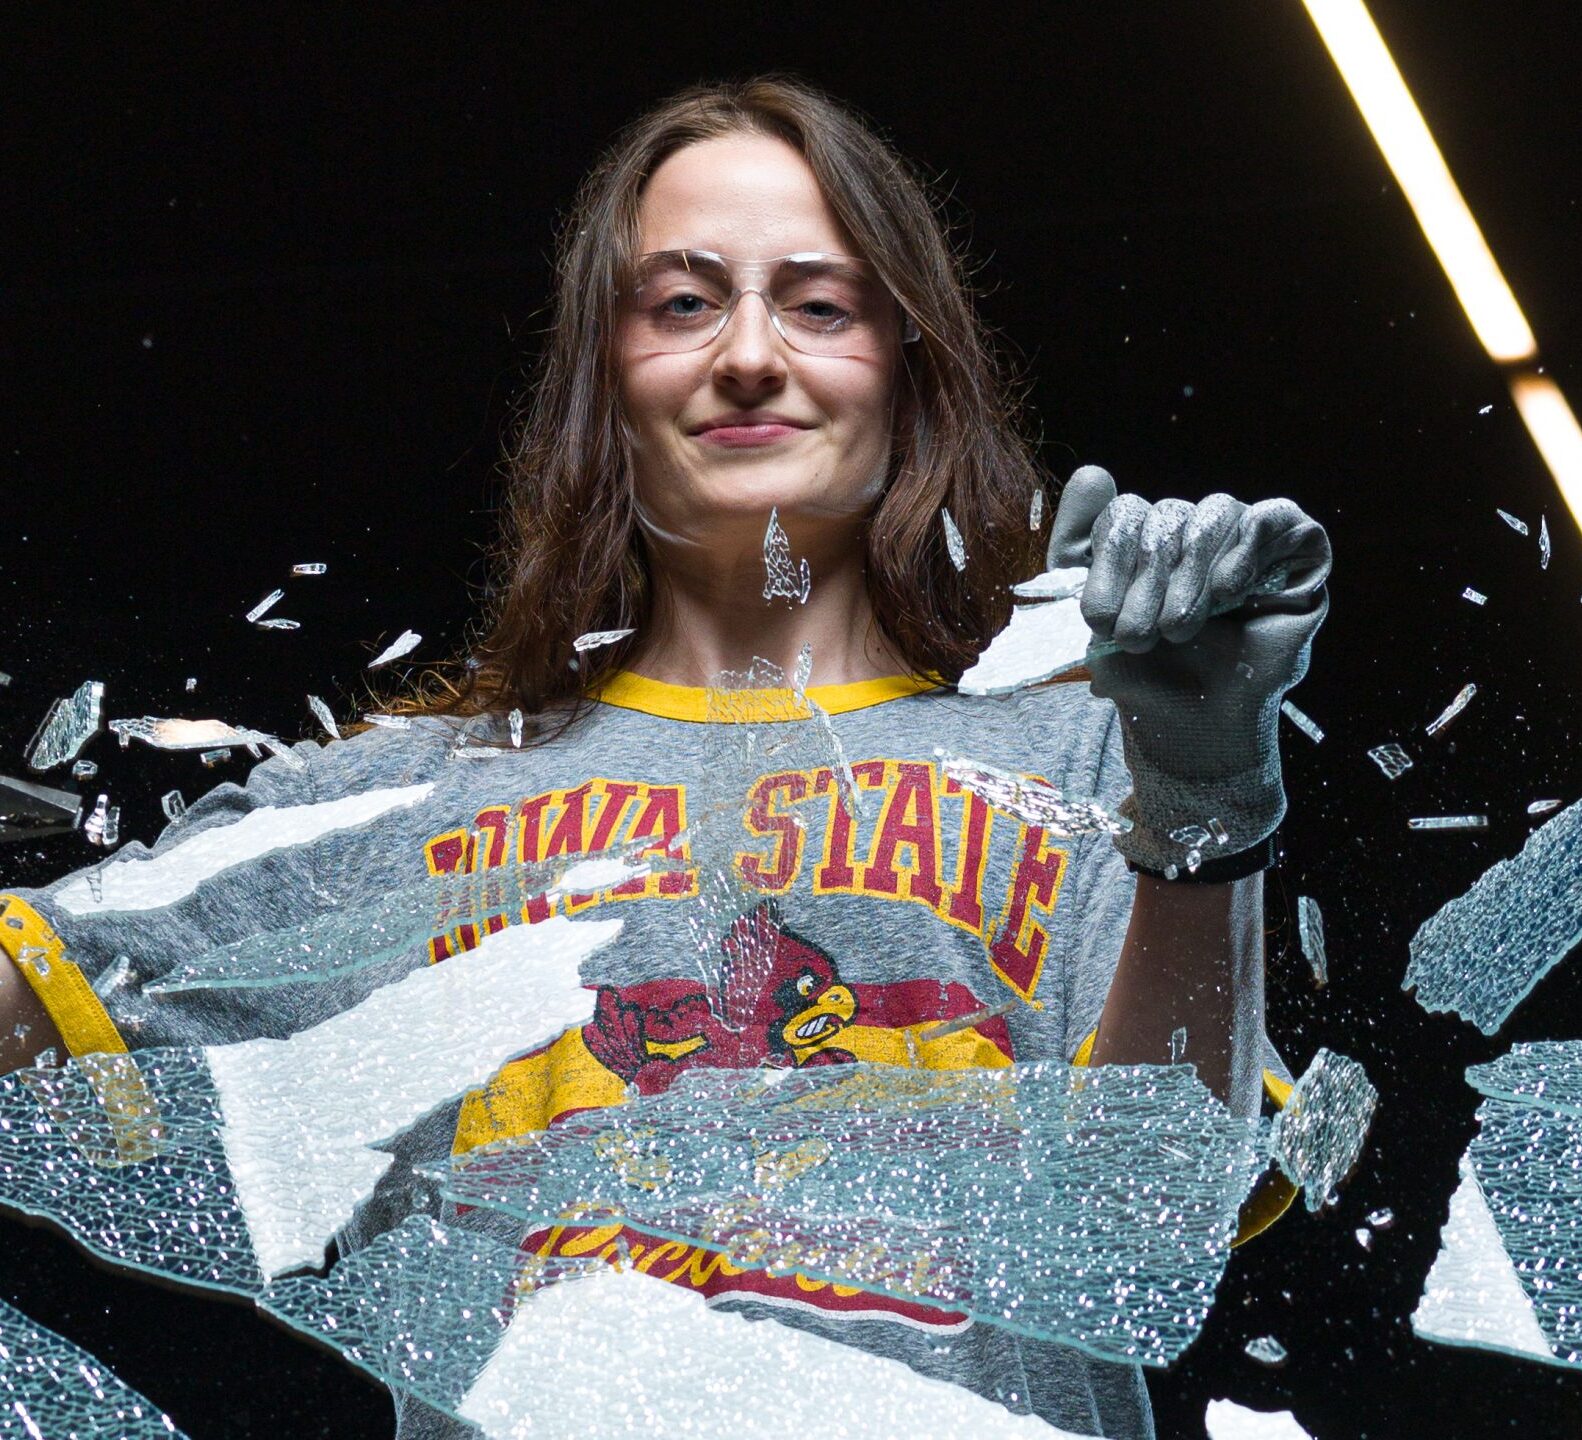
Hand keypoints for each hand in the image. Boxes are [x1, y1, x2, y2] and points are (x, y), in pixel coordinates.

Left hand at [1048, 466, 1330, 872]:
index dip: (1108, 563)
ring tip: (1180, 629)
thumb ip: (1078, 549)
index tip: (1098, 619)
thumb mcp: (1095, 619)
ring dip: (1190, 578)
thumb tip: (1093, 472)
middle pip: (1165, 515)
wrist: (1201, 731)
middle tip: (1139, 637)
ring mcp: (1245, 538)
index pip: (1123, 513)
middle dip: (1145, 584)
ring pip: (1213, 512)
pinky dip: (1244, 552)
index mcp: (1146, 542)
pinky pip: (1272, 518)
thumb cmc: (1148, 678)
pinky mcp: (1297, 550)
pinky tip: (1229, 595)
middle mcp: (1194, 532)